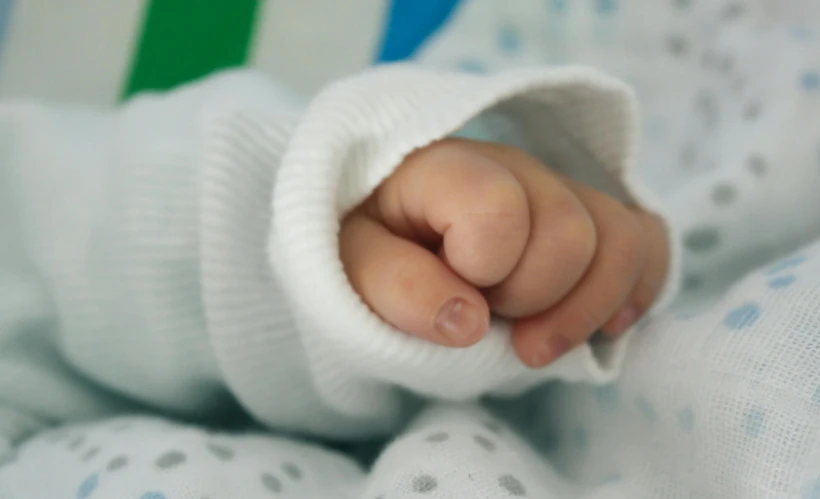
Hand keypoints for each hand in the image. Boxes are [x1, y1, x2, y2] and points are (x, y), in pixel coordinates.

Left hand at [340, 139, 668, 366]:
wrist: (391, 240)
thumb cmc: (369, 250)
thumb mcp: (347, 266)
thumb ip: (395, 285)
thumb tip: (469, 321)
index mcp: (447, 167)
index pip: (498, 208)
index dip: (482, 270)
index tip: (451, 296)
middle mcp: (515, 166)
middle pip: (572, 234)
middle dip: (531, 300)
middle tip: (488, 320)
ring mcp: (560, 190)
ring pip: (623, 240)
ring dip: (584, 311)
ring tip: (534, 343)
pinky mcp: (592, 218)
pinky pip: (648, 243)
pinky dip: (633, 294)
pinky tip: (599, 327)